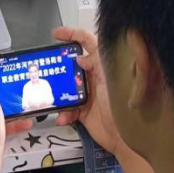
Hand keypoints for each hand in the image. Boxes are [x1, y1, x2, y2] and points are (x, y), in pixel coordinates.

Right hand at [53, 27, 124, 157]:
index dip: (73, 35)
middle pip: (72, 65)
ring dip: (57, 93)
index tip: (57, 34)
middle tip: (47, 67)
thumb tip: (80, 56)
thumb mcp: (111, 80)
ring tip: (49, 96)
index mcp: (104, 66)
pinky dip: (63, 113)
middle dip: (58, 66)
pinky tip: (63, 117)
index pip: (88, 43)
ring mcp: (89, 94)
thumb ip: (97, 64)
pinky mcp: (84, 111)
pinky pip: (68, 109)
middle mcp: (95, 78)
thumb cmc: (126, 108)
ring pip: (66, 88)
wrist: (126, 138)